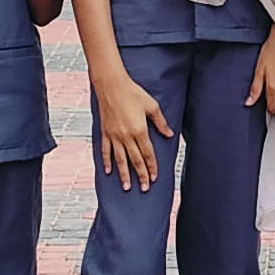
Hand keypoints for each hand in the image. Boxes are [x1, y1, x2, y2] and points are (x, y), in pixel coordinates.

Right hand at [93, 68, 172, 191]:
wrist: (111, 85)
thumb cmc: (133, 93)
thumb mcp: (151, 105)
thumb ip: (160, 122)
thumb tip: (169, 134)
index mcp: (139, 130)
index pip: (147, 153)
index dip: (152, 166)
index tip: (155, 178)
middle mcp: (126, 136)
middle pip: (135, 160)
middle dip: (140, 175)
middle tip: (144, 188)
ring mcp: (114, 135)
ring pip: (120, 159)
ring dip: (124, 174)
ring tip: (127, 187)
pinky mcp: (105, 132)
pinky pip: (105, 150)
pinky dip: (107, 161)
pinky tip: (109, 171)